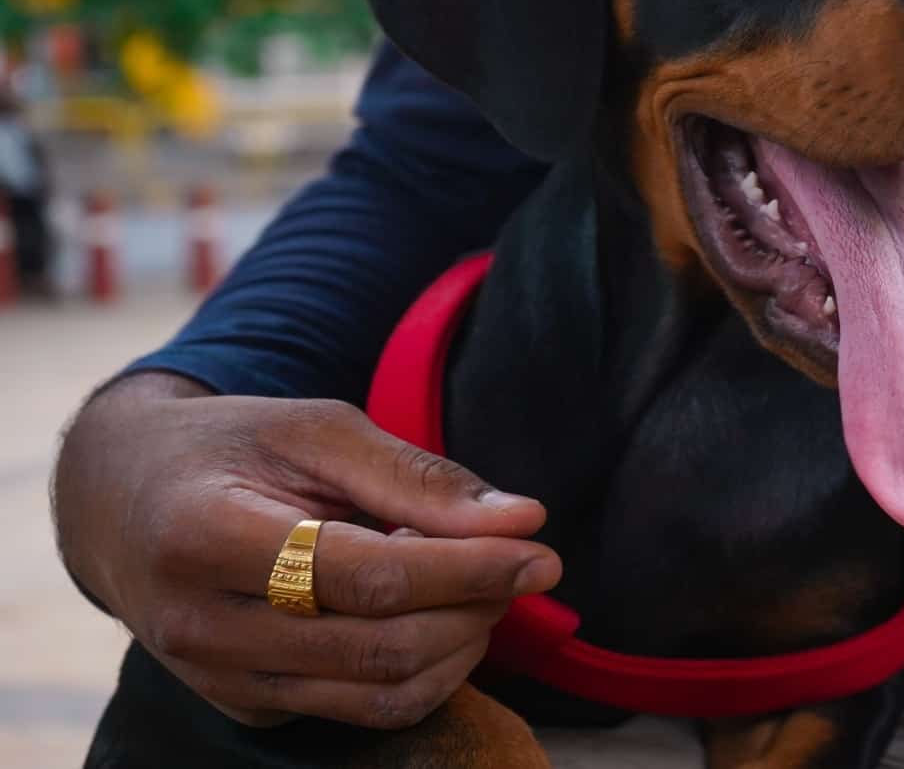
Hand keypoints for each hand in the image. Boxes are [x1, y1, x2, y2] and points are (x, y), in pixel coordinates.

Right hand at [53, 371, 561, 728]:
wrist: (123, 499)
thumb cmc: (231, 448)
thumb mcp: (315, 428)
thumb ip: (415, 475)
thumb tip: (521, 520)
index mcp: (207, 537)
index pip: (367, 576)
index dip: (467, 569)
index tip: (542, 549)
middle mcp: (203, 625)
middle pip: (380, 646)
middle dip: (475, 608)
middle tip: (524, 562)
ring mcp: (220, 679)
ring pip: (378, 695)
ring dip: (461, 646)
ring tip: (483, 585)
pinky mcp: (245, 705)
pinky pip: (360, 711)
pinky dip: (426, 672)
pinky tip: (440, 616)